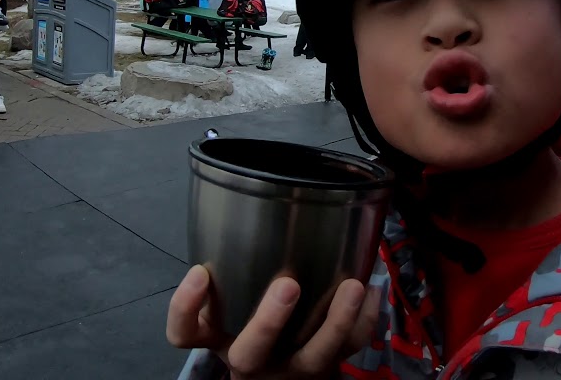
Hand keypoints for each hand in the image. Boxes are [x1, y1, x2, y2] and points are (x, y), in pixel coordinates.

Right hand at [166, 265, 376, 378]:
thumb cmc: (251, 326)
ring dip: (335, 321)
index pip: (186, 334)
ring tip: (353, 285)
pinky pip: (350, 349)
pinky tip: (374, 289)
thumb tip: (233, 200)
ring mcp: (291, 367)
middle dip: (269, 320)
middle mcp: (252, 359)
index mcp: (220, 339)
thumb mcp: (227, 307)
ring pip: (313, 355)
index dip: (186, 307)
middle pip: (251, 353)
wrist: (279, 379)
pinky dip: (366, 319)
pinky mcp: (326, 367)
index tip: (200, 272)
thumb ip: (227, 271)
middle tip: (288, 285)